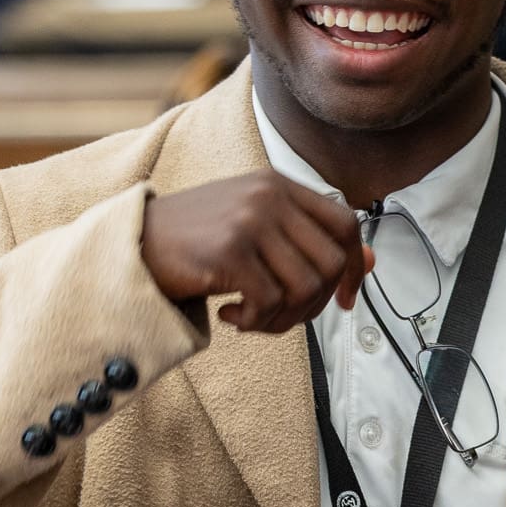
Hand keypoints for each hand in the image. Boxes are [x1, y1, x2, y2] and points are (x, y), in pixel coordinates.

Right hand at [142, 172, 372, 335]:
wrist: (133, 244)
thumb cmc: (194, 240)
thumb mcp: (256, 229)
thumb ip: (308, 241)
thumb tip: (372, 262)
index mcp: (279, 185)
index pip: (346, 224)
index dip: (355, 268)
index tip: (345, 299)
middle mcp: (269, 196)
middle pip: (332, 263)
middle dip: (316, 304)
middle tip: (283, 316)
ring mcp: (250, 221)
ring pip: (305, 288)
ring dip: (284, 318)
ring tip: (253, 319)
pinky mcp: (230, 251)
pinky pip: (270, 302)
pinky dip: (256, 322)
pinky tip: (230, 316)